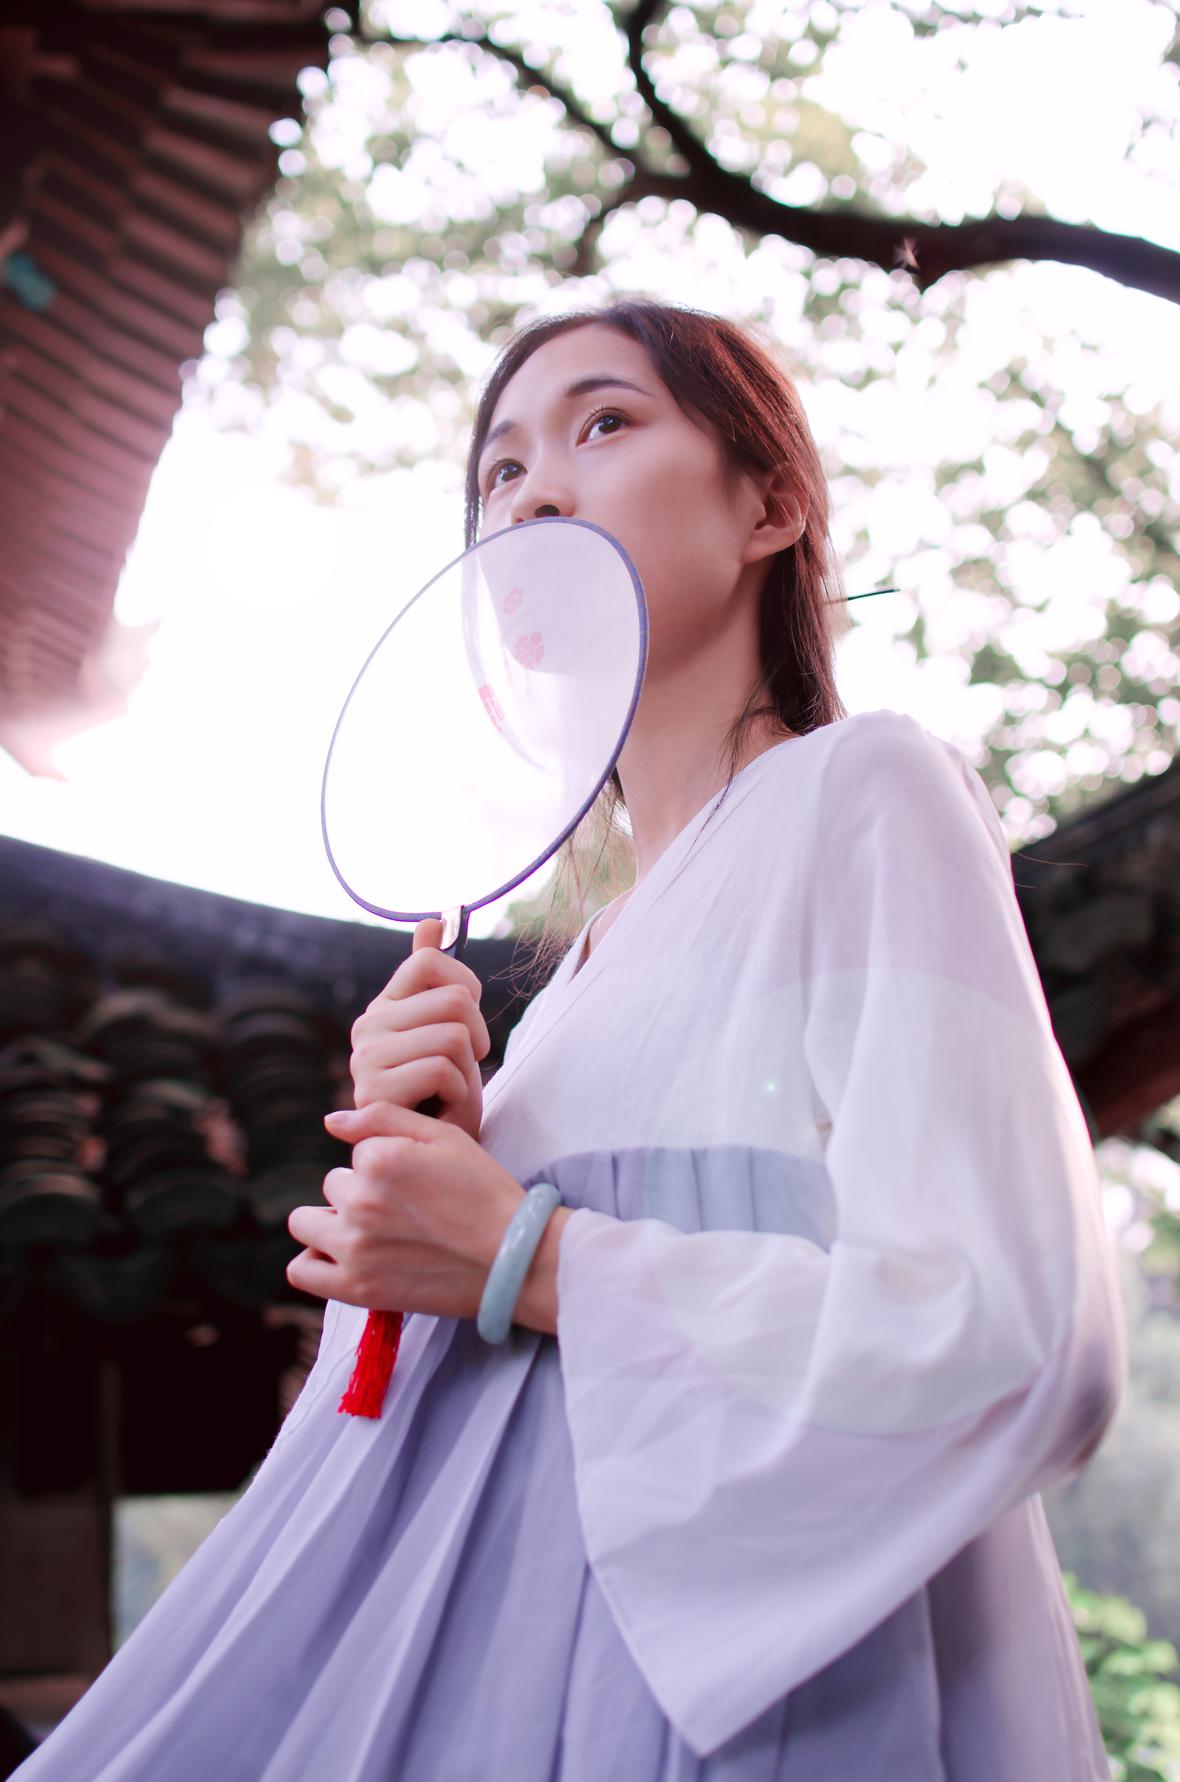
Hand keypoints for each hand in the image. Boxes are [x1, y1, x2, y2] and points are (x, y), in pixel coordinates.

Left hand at [286, 1101, 524, 1322]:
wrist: (514, 1258)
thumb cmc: (485, 1192)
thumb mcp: (446, 1137)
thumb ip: (383, 1117)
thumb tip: (330, 1120)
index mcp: (380, 1159)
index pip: (358, 1153)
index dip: (386, 1163)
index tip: (416, 1182)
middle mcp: (360, 1202)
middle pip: (334, 1185)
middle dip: (359, 1190)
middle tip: (400, 1208)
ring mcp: (355, 1248)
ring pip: (306, 1223)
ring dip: (329, 1221)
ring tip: (366, 1231)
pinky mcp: (358, 1289)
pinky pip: (302, 1271)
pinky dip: (315, 1261)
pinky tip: (342, 1256)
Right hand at [349, 917, 490, 1141]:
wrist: (433, 1156)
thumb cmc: (445, 1094)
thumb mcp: (446, 1029)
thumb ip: (436, 977)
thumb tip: (431, 920)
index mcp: (384, 1006)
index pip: (431, 960)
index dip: (466, 989)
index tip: (465, 1022)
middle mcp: (367, 1027)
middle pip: (455, 1000)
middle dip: (476, 1038)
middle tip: (460, 1069)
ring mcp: (365, 1058)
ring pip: (454, 1035)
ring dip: (469, 1070)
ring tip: (450, 1091)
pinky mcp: (374, 1092)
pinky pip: (442, 1068)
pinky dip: (459, 1092)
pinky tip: (443, 1108)